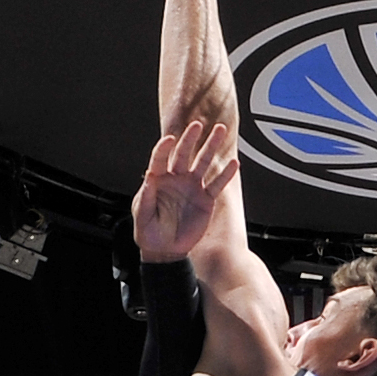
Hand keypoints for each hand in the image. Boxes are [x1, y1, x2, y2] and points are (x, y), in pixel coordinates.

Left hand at [131, 119, 238, 263]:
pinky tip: (234, 163)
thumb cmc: (148, 232)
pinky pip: (217, 184)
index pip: (160, 158)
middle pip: (184, 153)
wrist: (165, 250)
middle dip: (191, 138)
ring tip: (220, 130)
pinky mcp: (205, 199)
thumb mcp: (142, 215)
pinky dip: (226, 174)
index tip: (170, 139)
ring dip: (211, 146)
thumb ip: (146, 196)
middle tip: (198, 125)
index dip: (164, 148)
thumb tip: (149, 176)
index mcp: (158, 179)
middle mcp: (176, 178)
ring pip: (203, 163)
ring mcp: (192, 187)